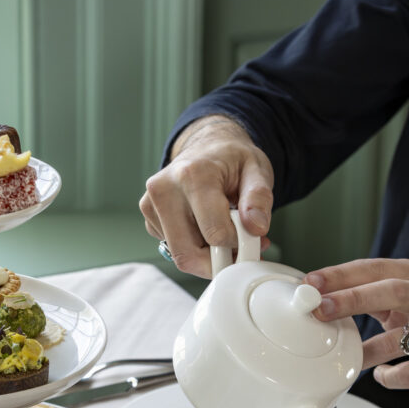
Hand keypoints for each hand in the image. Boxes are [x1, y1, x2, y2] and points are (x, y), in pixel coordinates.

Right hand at [142, 115, 273, 277]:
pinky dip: (194, 247)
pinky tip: (205, 226)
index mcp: (193, 174)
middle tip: (238, 248)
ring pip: (180, 255)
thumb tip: (256, 228)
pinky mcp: (149, 216)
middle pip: (188, 254)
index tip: (252, 237)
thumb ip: (259, 198)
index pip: (215, 234)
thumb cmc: (232, 159)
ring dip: (207, 255)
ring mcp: (151, 203)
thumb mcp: (257, 170)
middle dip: (218, 261)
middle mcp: (164, 189)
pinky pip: (173, 248)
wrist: (208, 146)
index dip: (238, 244)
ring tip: (223, 231)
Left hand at [305, 258, 408, 402]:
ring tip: (346, 358)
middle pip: (392, 291)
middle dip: (352, 298)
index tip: (311, 284)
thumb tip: (324, 298)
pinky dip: (392, 377)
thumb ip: (378, 297)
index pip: (377, 268)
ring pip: (399, 339)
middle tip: (320, 308)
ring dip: (367, 351)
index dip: (342, 275)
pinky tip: (383, 376)